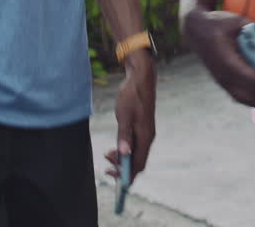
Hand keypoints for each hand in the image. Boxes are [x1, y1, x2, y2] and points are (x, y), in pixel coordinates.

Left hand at [105, 49, 156, 182]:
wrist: (141, 79)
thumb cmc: (132, 95)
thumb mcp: (124, 115)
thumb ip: (123, 136)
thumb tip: (123, 154)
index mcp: (145, 137)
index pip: (138, 164)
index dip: (126, 174)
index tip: (112, 175)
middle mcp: (148, 137)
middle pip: (138, 161)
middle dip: (122, 167)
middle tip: (106, 163)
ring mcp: (146, 132)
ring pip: (136, 153)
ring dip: (122, 157)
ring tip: (108, 153)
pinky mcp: (143, 128)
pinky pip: (136, 145)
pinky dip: (125, 149)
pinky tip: (116, 145)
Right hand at [182, 9, 254, 106]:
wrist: (195, 31)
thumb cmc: (217, 23)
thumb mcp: (236, 21)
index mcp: (227, 63)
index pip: (254, 80)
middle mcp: (225, 78)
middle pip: (254, 95)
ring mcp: (223, 83)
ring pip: (248, 100)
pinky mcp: (224, 84)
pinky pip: (243, 98)